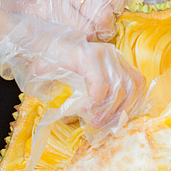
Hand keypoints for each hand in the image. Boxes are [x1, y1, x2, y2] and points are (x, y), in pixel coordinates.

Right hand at [0, 0, 128, 40]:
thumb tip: (131, 8)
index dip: (119, 2)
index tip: (113, 9)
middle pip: (103, 14)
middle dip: (104, 28)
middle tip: (96, 28)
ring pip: (87, 31)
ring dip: (87, 39)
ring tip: (78, 34)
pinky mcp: (39, 18)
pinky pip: (68, 40)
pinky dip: (71, 45)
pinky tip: (65, 39)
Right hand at [0, 14, 144, 132]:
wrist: (32, 43)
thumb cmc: (53, 63)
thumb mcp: (79, 80)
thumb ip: (94, 95)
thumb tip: (105, 122)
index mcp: (114, 59)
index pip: (138, 83)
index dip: (132, 105)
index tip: (118, 122)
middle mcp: (112, 54)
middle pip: (133, 88)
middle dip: (120, 112)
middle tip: (102, 127)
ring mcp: (101, 54)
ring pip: (120, 89)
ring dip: (108, 110)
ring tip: (92, 122)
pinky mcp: (87, 58)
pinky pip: (101, 86)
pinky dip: (96, 102)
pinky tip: (85, 110)